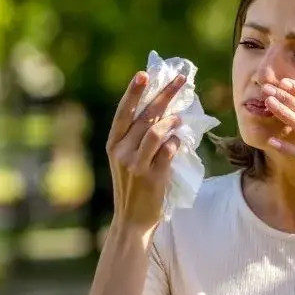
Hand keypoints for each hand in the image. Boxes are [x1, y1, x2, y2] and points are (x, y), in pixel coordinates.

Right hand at [106, 71, 185, 229]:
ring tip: (180, 118)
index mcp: (113, 144)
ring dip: (172, 121)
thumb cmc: (133, 186)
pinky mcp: (152, 177)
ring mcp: (135, 165)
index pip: (123, 112)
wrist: (132, 220)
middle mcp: (121, 152)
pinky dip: (175, 142)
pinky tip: (179, 140)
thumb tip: (162, 110)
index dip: (133, 92)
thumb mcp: (126, 159)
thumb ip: (138, 138)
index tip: (144, 74)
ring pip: (156, 132)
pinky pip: (167, 151)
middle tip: (181, 80)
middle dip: (165, 95)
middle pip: (145, 117)